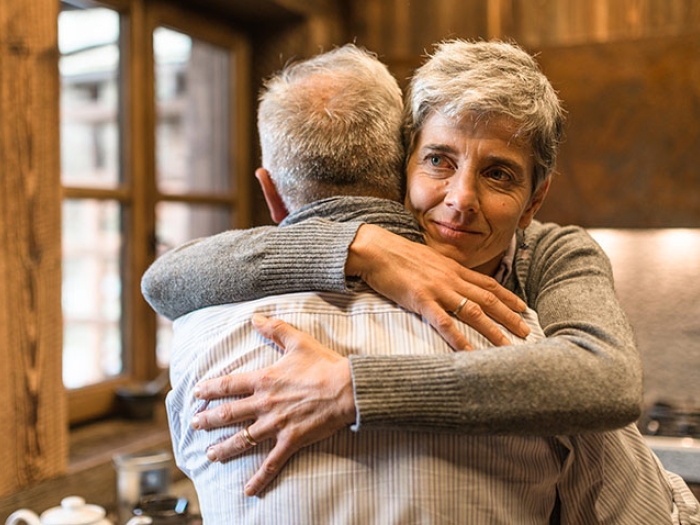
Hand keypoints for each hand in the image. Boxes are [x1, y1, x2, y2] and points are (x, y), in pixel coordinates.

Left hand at [191, 314, 355, 495]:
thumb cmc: (324, 365)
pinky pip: (272, 462)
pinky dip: (260, 478)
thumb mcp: (298, 341)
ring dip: (224, 449)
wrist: (347, 389)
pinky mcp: (291, 440)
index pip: (229, 385)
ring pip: (243, 439)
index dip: (209, 389)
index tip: (196, 394)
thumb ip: (274, 329)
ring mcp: (276, 424)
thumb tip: (255, 317)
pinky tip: (248, 490)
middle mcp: (265, 403)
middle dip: (208, 421)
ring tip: (210, 455)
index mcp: (264, 380)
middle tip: (194, 425)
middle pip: (228, 415)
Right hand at [346, 224, 529, 350]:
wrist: (375, 249)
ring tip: (508, 346)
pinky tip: (470, 353)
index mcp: (453, 268)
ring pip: (473, 311)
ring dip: (493, 330)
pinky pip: (445, 323)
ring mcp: (438, 289)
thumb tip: (451, 281)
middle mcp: (451, 278)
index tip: (523, 307)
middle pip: (487, 298)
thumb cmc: (396, 255)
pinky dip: (459, 339)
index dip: (507, 296)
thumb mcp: (426, 260)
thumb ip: (441, 271)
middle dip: (509, 316)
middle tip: (526, 331)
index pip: (487, 283)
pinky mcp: (421, 300)